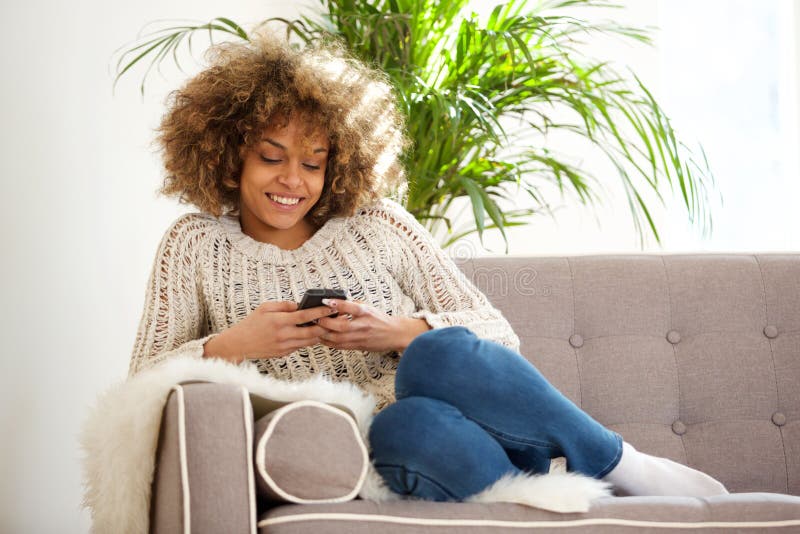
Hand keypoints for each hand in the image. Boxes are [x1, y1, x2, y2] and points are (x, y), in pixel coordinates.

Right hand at [207, 300, 337, 361]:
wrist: (238, 345)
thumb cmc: (251, 324)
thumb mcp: (265, 308)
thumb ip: (284, 305)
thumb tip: (300, 305)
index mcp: (279, 321)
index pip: (305, 316)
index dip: (321, 312)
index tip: (332, 308)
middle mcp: (284, 335)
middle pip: (312, 332)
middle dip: (327, 326)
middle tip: (337, 320)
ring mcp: (284, 347)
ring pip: (309, 341)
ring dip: (320, 334)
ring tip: (329, 326)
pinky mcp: (284, 354)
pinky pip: (301, 346)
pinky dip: (308, 340)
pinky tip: (314, 334)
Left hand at [316, 298, 430, 351]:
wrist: (394, 334)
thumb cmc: (379, 319)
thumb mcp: (368, 307)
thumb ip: (351, 305)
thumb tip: (333, 303)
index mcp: (366, 312)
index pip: (351, 307)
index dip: (338, 304)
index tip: (325, 300)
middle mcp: (362, 326)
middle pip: (340, 326)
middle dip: (324, 322)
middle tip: (313, 317)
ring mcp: (359, 338)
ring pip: (337, 338)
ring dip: (323, 334)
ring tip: (313, 328)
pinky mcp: (357, 346)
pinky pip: (338, 346)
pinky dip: (327, 342)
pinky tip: (320, 337)